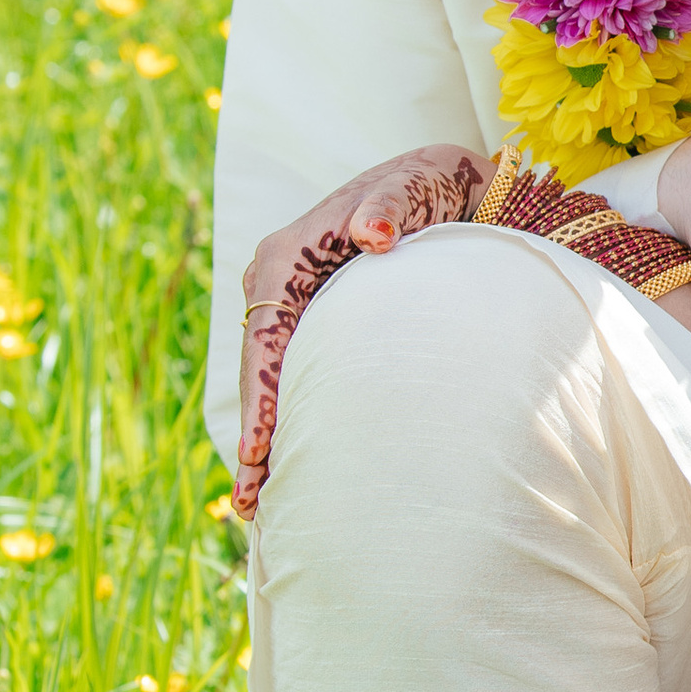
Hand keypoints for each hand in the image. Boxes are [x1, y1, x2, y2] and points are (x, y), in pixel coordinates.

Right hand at [233, 141, 486, 516]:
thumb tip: (372, 236)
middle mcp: (276, 282)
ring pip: (269, 380)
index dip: (263, 395)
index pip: (267, 336)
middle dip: (254, 435)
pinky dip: (284, 421)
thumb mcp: (410, 185)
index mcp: (287, 255)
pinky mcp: (309, 322)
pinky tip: (285, 470)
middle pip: (257, 369)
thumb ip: (389, 206)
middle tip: (250, 503)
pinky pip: (290, 376)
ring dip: (262, 440)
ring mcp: (289, 305)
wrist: (440, 185)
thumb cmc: (425, 185)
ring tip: (256, 507)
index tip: (263, 449)